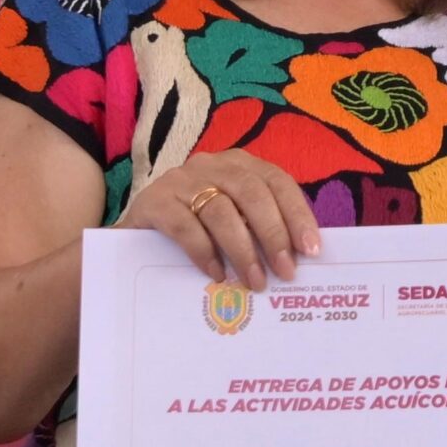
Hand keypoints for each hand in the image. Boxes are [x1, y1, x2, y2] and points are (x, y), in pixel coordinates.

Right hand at [120, 150, 320, 288]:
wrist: (135, 238)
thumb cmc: (196, 230)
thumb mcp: (234, 221)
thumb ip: (261, 228)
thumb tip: (302, 257)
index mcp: (240, 165)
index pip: (278, 182)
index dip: (297, 214)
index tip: (312, 250)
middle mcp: (212, 165)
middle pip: (252, 193)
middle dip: (273, 234)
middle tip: (285, 272)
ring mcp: (180, 180)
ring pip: (220, 210)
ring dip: (242, 249)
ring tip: (254, 281)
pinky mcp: (153, 201)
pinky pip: (185, 225)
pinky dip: (205, 252)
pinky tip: (217, 274)